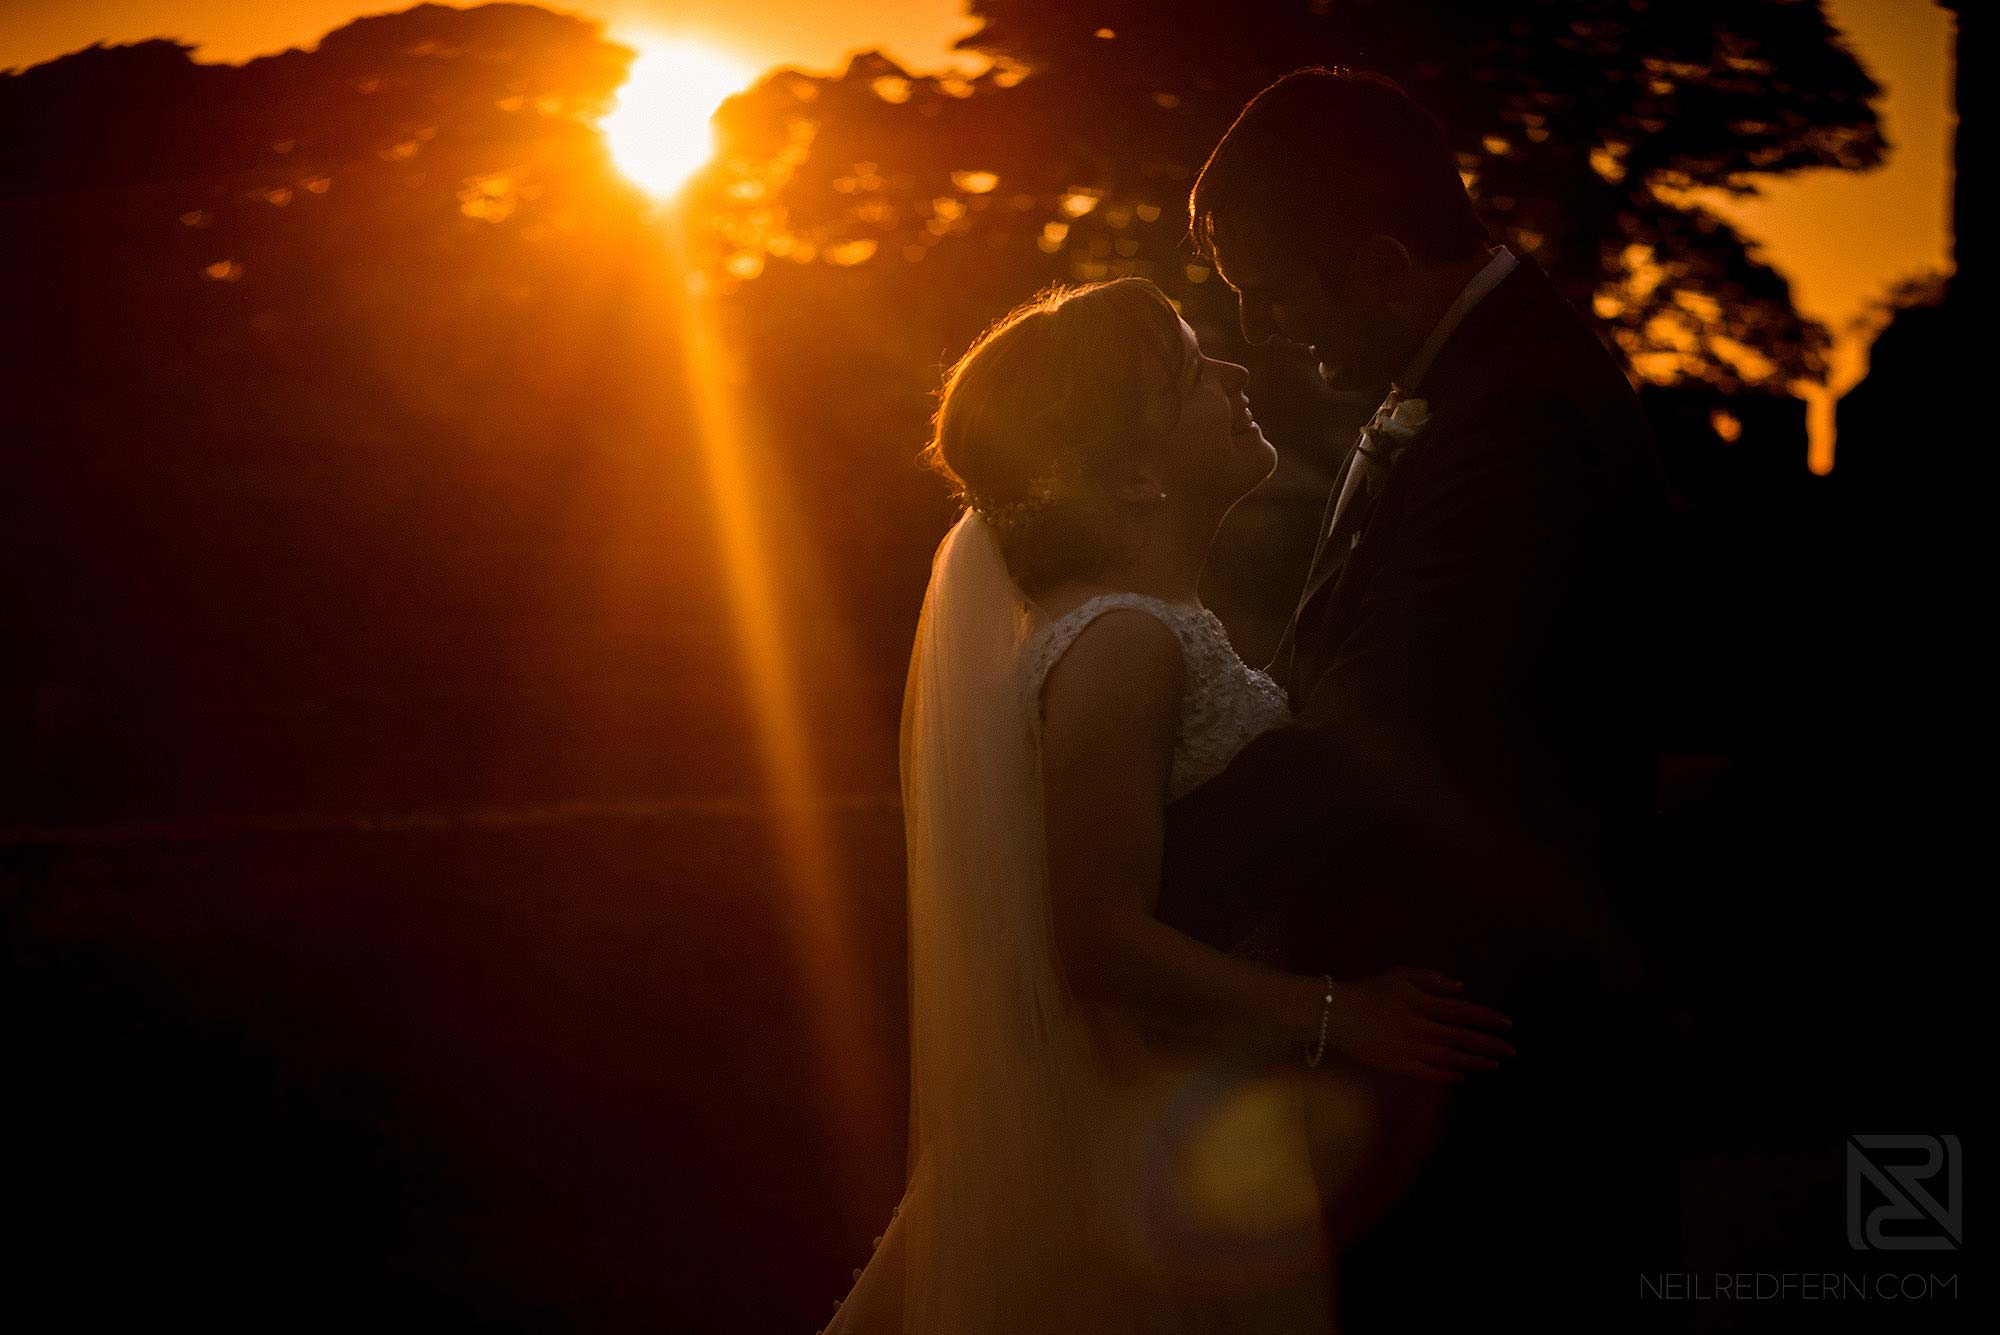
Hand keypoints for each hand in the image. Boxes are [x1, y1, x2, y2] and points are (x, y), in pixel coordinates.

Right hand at [1323, 967, 1514, 1083]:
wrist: (1335, 1014)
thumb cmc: (1369, 991)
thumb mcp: (1401, 975)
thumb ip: (1432, 979)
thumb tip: (1461, 988)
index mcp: (1422, 1003)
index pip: (1463, 1012)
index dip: (1488, 1019)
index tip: (1508, 1026)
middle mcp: (1420, 1026)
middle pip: (1462, 1037)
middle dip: (1490, 1045)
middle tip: (1512, 1052)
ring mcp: (1409, 1048)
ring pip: (1450, 1057)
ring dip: (1475, 1061)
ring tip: (1495, 1065)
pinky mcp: (1397, 1065)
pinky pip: (1428, 1073)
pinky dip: (1447, 1074)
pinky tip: (1463, 1075)